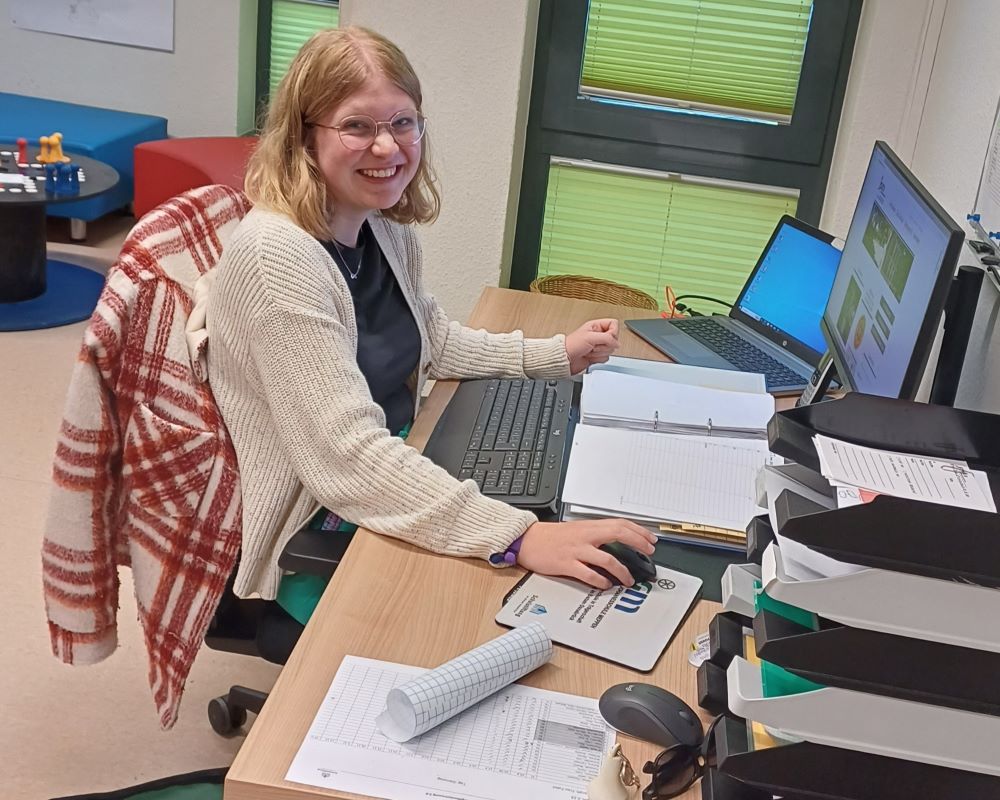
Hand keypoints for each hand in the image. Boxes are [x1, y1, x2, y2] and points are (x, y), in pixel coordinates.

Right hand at [516, 518, 656, 589]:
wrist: (528, 540)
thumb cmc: (552, 537)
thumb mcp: (577, 530)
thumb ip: (596, 534)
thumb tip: (618, 541)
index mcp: (589, 527)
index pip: (620, 524)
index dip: (639, 531)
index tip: (650, 539)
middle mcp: (585, 536)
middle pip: (618, 534)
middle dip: (638, 543)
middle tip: (648, 553)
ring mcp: (576, 550)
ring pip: (607, 558)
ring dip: (622, 570)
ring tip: (629, 579)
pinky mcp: (567, 564)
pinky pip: (588, 574)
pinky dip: (600, 581)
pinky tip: (606, 584)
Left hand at [565, 318, 619, 373]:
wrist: (565, 359)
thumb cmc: (572, 345)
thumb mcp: (590, 337)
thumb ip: (607, 338)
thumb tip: (617, 343)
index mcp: (596, 326)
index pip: (614, 324)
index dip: (612, 332)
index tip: (605, 337)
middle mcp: (598, 335)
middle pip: (614, 339)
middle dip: (604, 345)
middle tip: (594, 345)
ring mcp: (598, 346)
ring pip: (610, 349)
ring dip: (600, 352)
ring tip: (590, 351)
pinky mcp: (597, 356)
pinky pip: (606, 357)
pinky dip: (598, 359)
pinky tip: (590, 356)